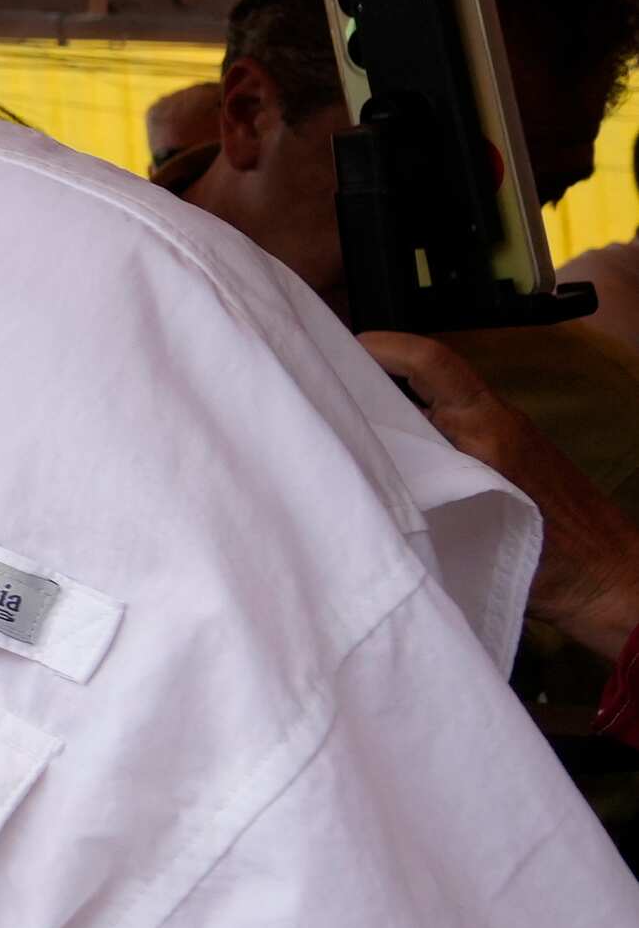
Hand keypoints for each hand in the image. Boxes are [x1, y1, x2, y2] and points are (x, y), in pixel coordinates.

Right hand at [359, 329, 638, 660]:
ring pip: (430, 413)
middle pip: (423, 383)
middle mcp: (491, 426)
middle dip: (372, 379)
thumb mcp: (485, 521)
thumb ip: (428, 492)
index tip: (342, 349)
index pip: (435, 366)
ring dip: (387, 415)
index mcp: (489, 431)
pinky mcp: (497, 466)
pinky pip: (444, 440)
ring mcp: (496, 445)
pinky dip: (410, 445)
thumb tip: (365, 472)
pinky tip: (381, 473)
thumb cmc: (560, 558)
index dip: (388, 348)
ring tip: (336, 434)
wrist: (610, 579)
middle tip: (317, 395)